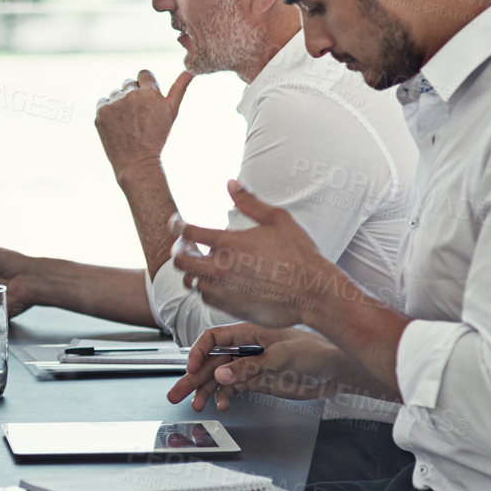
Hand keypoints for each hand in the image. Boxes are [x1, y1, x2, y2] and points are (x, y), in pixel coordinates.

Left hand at [95, 70, 191, 181]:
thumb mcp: (172, 111)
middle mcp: (131, 94)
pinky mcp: (101, 111)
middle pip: (129, 83)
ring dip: (120, 102)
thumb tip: (191, 70)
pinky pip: (103, 102)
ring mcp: (114, 103)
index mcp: (150, 92)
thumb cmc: (157, 136)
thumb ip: (179, 87)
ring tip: (128, 122)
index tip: (146, 98)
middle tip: (138, 115)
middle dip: (133, 95)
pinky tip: (117, 124)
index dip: (145, 86)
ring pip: (116, 93)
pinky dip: (108, 110)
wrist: (136, 161)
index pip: (144, 74)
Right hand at [166, 325, 350, 411]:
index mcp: (249, 332)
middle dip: (192, 378)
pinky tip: (223, 404)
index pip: (214, 339)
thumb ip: (250, 367)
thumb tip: (222, 374)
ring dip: (207, 391)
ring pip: (220, 377)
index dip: (198, 353)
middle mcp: (246, 348)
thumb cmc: (317, 353)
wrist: (338, 372)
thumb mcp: (281, 358)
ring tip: (196, 405)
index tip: (190, 369)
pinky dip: (226, 396)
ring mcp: (251, 365)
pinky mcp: (258, 381)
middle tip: (177, 393)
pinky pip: (234, 388)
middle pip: (211, 361)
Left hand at [168, 181, 350, 327]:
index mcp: (229, 244)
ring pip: (190, 281)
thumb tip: (230, 183)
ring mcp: (224, 291)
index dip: (176, 224)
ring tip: (201, 262)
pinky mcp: (230, 308)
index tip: (175, 221)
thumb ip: (249, 201)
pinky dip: (205, 287)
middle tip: (185, 244)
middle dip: (178, 249)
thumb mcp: (277, 219)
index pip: (187, 232)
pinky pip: (205, 298)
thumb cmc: (300, 254)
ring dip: (192, 270)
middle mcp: (220, 269)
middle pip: (179, 260)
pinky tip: (216, 279)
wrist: (314, 293)